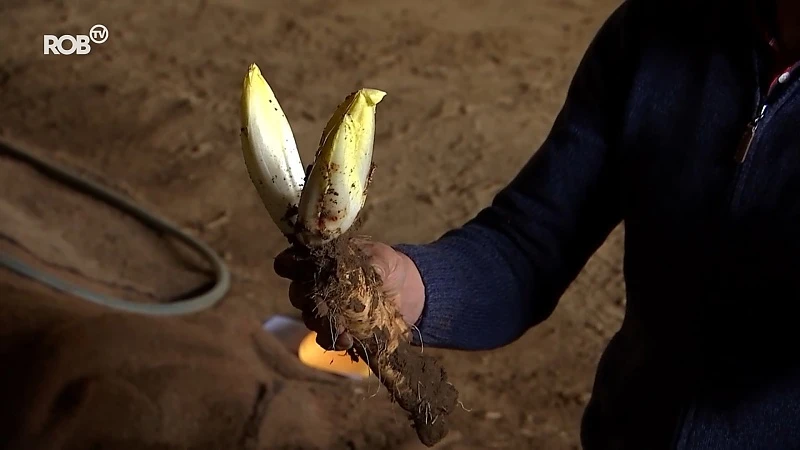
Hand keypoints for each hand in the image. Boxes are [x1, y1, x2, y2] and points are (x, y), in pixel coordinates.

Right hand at [273, 241, 424, 350]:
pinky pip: (326, 339)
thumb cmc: (386, 266)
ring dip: (322, 325)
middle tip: (323, 305)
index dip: (289, 265)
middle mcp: (315, 286)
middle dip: (307, 301)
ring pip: (309, 319)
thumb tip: (372, 273)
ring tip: (341, 330)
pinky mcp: (338, 330)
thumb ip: (374, 262)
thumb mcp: (383, 258)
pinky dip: (334, 341)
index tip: (301, 268)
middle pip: (297, 294)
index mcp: (320, 260)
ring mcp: (325, 310)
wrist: (406, 291)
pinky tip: (348, 341)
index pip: (291, 261)